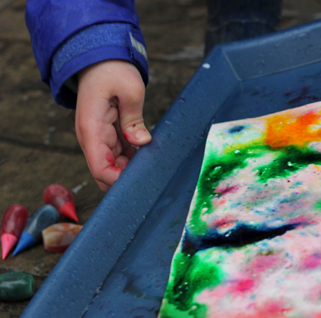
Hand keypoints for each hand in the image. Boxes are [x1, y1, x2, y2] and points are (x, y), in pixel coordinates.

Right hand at [76, 60, 150, 190]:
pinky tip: (148, 155)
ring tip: (154, 163)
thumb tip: (141, 142)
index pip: (100, 169)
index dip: (118, 180)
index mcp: (91, 129)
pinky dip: (132, 159)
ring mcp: (99, 139)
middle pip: (106, 173)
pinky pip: (119, 156)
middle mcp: (91, 138)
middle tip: (153, 174)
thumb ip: (134, 119)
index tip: (140, 179)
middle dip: (126, 178)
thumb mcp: (130, 89)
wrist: (100, 59)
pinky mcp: (107, 136)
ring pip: (114, 167)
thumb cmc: (112, 70)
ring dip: (132, 169)